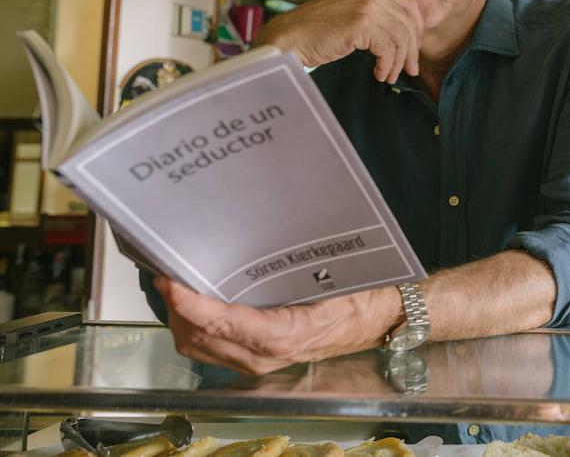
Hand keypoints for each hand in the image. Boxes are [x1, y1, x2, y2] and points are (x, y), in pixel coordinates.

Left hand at [155, 277, 400, 375]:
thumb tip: (254, 235)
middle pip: (198, 337)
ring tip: (174, 283)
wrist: (377, 319)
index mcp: (283, 336)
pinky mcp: (252, 359)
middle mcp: (263, 357)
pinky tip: (193, 302)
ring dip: (179, 317)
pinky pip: (209, 348)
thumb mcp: (329, 276)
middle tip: (165, 270)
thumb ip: (289, 266)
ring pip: (197, 346)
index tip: (171, 281)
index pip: (223, 324)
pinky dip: (193, 326)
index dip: (190, 304)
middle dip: (175, 307)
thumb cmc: (357, 294)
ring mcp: (255, 362)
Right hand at [254, 0, 423, 82]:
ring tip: (388, 75)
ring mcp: (366, 7)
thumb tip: (403, 38)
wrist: (288, 37)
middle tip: (409, 70)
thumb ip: (375, 20)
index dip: (416, 31)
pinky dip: (387, 65)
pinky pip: (388, 48)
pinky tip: (379, 74)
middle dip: (412, 49)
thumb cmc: (316, 33)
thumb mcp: (351, 18)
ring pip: (401, 37)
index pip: (410, 7)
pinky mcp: (361, 24)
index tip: (411, 51)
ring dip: (398, 62)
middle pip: (410, 23)